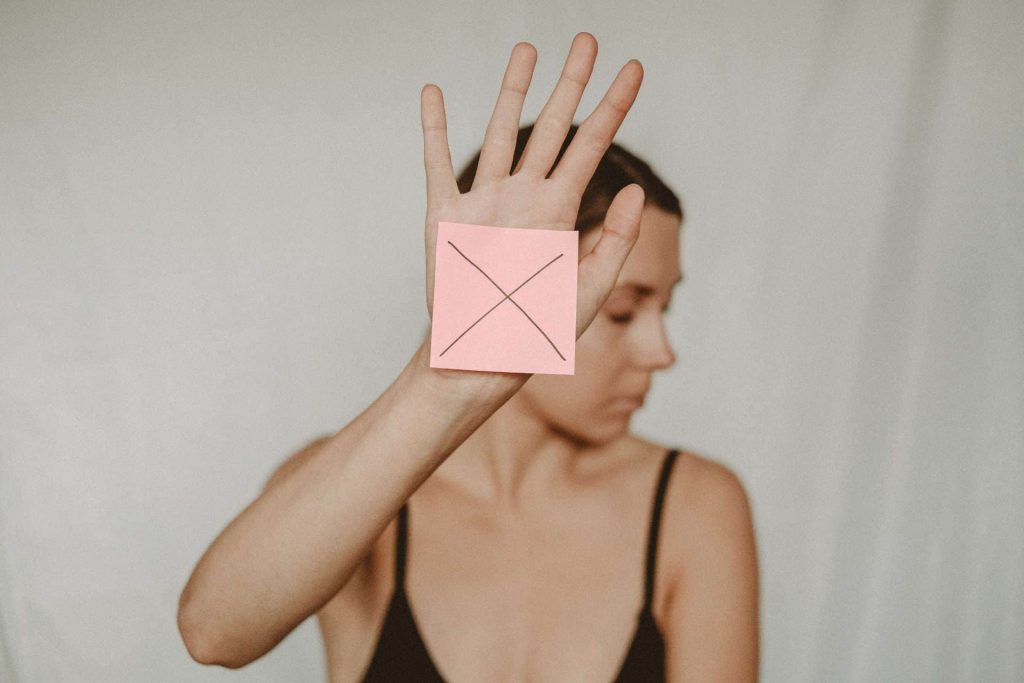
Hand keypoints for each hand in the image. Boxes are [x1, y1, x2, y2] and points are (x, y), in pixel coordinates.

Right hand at [415, 33, 644, 397]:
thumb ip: (613, 240)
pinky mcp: (445, 216)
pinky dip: (433, 127)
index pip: (593, 146)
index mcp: (560, 212)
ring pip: (501, 131)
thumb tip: (635, 189)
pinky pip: (438, 162)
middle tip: (586, 38)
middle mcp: (525, 198)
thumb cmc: (536, 332)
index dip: (614, 106)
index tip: (634, 69)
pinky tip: (434, 92)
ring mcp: (484, 202)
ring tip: (527, 50)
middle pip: (551, 126)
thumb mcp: (587, 291)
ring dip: (512, 90)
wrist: (481, 356)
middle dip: (570, 82)